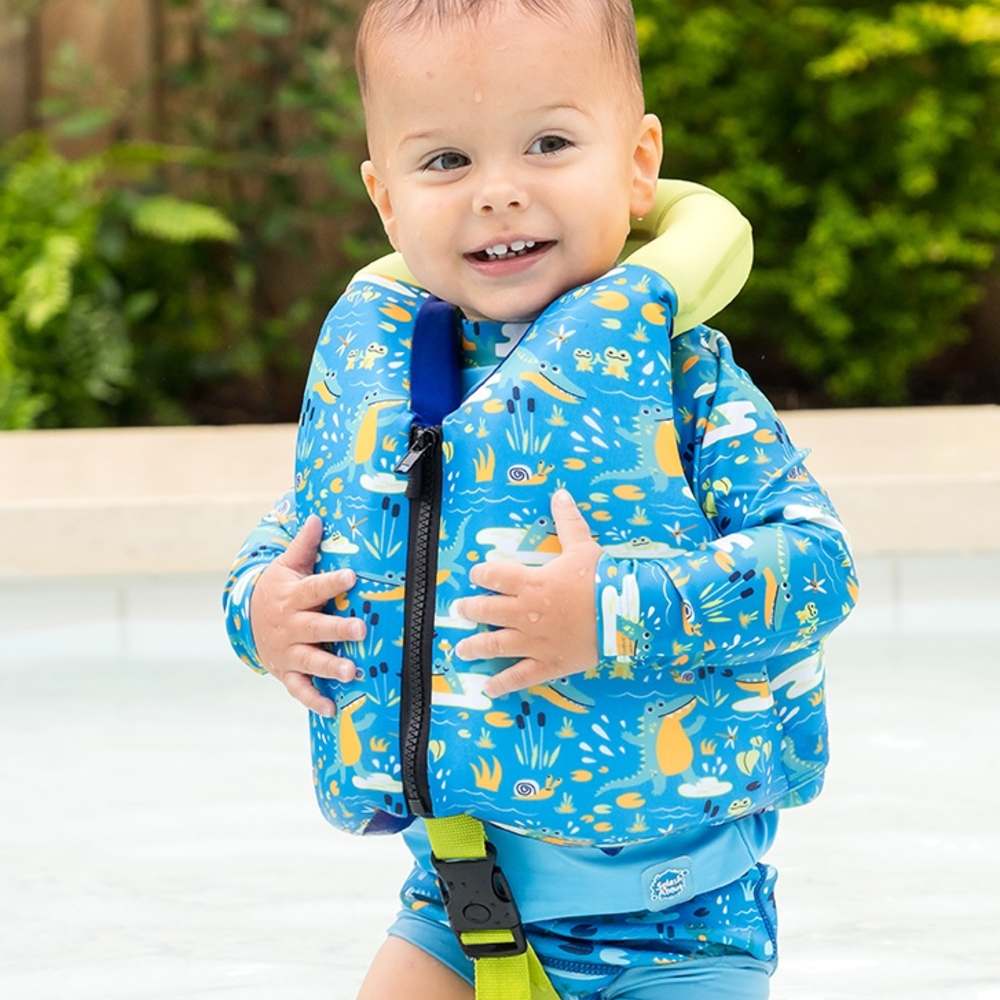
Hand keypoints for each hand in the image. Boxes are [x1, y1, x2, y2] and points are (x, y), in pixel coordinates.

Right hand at [249, 513, 365, 715]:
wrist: (245, 619)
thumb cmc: (277, 588)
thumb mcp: (286, 566)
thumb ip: (304, 545)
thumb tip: (316, 516)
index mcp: (293, 596)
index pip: (315, 588)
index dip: (333, 582)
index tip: (352, 577)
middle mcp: (290, 625)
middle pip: (315, 627)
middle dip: (337, 628)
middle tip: (360, 629)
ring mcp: (287, 651)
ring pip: (309, 659)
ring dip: (329, 666)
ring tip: (351, 671)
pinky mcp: (286, 671)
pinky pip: (299, 688)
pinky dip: (314, 700)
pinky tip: (332, 709)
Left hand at [452, 489, 600, 697]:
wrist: (622, 614)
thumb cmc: (602, 579)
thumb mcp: (584, 545)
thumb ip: (568, 521)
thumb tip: (560, 494)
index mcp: (531, 582)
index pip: (495, 575)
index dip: (482, 574)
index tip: (475, 574)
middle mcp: (525, 612)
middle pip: (487, 609)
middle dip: (470, 609)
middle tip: (460, 609)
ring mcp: (533, 641)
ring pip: (495, 644)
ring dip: (475, 646)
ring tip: (462, 649)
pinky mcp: (546, 663)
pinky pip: (518, 676)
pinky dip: (501, 684)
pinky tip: (487, 689)